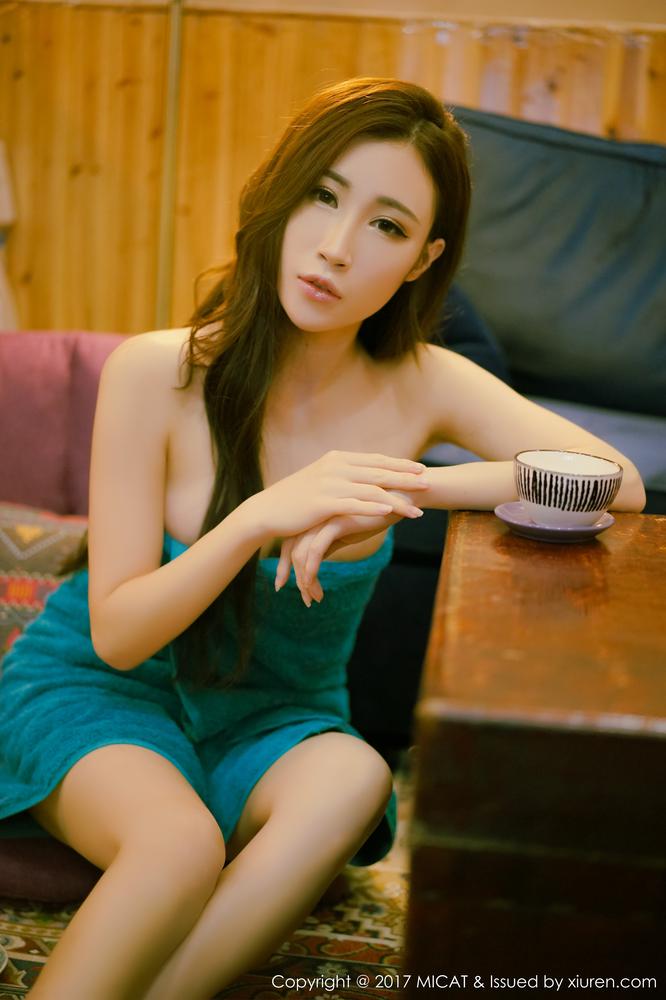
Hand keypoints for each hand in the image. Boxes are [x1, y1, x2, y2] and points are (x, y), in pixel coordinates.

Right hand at [247, 450, 428, 541]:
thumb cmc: (296, 499)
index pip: (376, 460)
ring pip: (372, 491)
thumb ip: (343, 475)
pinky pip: (354, 505)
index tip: (421, 468)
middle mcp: (336, 467)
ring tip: (416, 509)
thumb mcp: (321, 480)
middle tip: (429, 482)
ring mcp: (329, 484)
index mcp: (338, 459)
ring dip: (397, 499)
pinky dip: (374, 508)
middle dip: (407, 478)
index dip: (400, 465)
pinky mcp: (323, 502)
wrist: (268, 510)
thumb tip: (363, 477)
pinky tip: (391, 513)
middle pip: (379, 472)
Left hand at [275, 492, 423, 606]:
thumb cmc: (374, 513)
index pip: (289, 540)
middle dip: (289, 575)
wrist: (400, 497)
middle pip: (290, 547)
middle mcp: (314, 514)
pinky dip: (312, 573)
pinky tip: (319, 591)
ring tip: (314, 599)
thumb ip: (328, 542)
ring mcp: (323, 517)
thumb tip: (313, 563)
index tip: (283, 583)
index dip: (284, 564)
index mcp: (314, 513)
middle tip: (303, 599)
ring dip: (305, 581)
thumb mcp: (346, 531)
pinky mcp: (335, 522)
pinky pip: (315, 551)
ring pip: (301, 553)